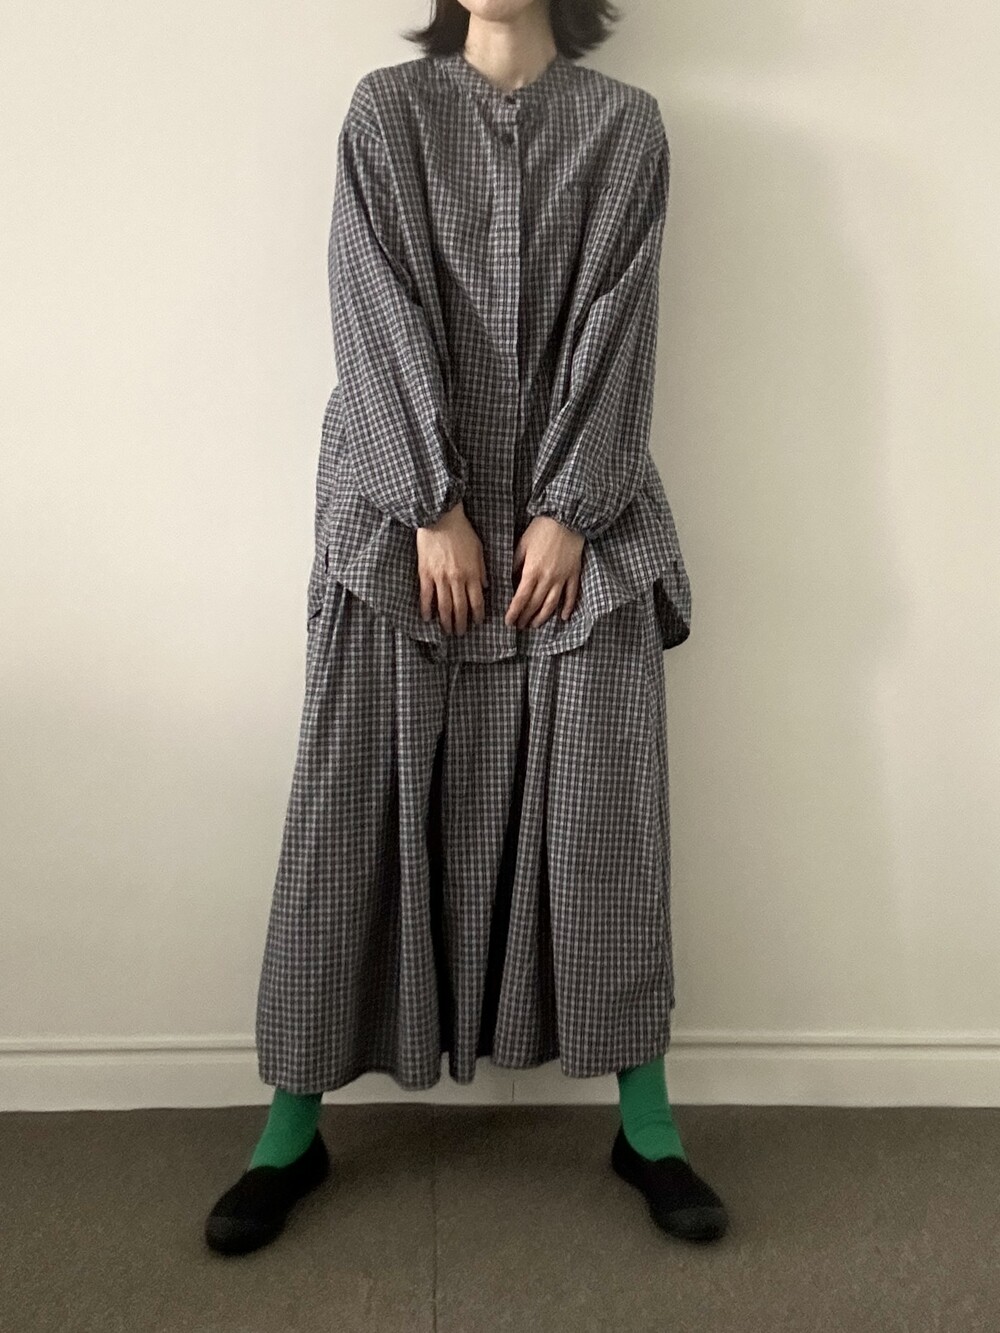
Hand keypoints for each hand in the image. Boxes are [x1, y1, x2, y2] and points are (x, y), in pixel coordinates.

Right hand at [416, 501, 487, 635]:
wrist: (441, 518)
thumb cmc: (462, 531)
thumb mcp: (479, 550)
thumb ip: (482, 570)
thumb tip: (485, 586)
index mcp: (472, 574)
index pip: (477, 602)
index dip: (477, 615)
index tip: (477, 623)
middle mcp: (457, 579)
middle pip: (460, 608)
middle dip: (461, 624)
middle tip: (460, 633)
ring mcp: (440, 578)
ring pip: (444, 606)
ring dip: (446, 621)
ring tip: (446, 630)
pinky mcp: (425, 574)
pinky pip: (426, 596)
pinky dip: (427, 609)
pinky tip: (427, 618)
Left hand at [505, 515, 583, 629]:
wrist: (566, 519)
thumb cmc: (541, 530)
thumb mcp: (522, 545)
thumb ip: (515, 565)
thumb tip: (510, 581)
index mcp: (532, 571)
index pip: (521, 598)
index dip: (514, 612)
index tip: (508, 622)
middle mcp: (548, 578)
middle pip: (535, 605)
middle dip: (525, 617)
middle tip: (519, 626)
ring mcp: (562, 578)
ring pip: (552, 604)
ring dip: (542, 618)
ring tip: (535, 625)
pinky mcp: (574, 575)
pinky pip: (571, 595)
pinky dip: (567, 608)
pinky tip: (563, 618)